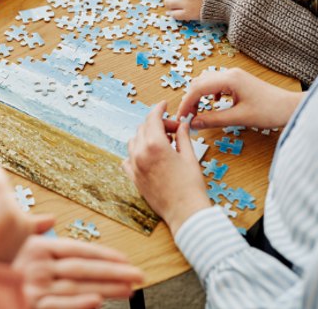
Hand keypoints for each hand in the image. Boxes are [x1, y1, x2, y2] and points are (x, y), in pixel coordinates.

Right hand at [13, 236, 142, 308]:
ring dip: (106, 288)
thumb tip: (49, 219)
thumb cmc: (2, 270)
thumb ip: (36, 232)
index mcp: (36, 247)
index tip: (126, 260)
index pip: (77, 249)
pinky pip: (59, 305)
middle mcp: (36, 265)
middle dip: (114, 272)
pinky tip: (98, 302)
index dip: (104, 254)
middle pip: (83, 268)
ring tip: (129, 290)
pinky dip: (79, 304)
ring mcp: (33, 287)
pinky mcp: (30, 305)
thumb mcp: (18, 247)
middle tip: (138, 275)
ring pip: (77, 287)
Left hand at [122, 102, 210, 234]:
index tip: (163, 105)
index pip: (152, 118)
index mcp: (155, 145)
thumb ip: (183, 137)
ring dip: (146, 138)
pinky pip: (127, 160)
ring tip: (163, 144)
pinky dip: (136, 154)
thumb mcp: (189, 157)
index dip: (158, 109)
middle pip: (143, 128)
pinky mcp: (134, 179)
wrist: (185, 212)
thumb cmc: (191, 186)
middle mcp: (140, 154)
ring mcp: (134, 167)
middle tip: (173, 131)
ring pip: (133, 142)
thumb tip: (181, 125)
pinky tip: (150, 157)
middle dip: (158, 125)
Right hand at [177, 69, 304, 130]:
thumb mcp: (239, 118)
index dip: (186, 104)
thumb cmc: (270, 111)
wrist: (290, 107)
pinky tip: (213, 104)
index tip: (181, 118)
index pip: (197, 88)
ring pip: (205, 82)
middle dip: (189, 99)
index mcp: (229, 79)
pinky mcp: (237, 81)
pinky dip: (208, 94)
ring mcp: (234, 76)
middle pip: (198, 83)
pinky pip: (215, 83)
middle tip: (187, 117)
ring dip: (198, 96)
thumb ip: (214, 119)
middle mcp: (229, 73)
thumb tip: (193, 123)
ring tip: (196, 112)